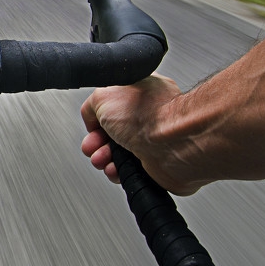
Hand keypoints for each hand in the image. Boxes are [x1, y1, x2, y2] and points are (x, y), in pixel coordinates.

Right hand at [80, 74, 198, 195]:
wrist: (173, 143)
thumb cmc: (151, 114)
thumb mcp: (103, 95)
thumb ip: (92, 104)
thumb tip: (91, 118)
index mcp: (139, 93)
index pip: (109, 107)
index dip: (96, 119)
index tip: (92, 127)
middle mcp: (147, 117)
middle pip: (110, 133)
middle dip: (95, 143)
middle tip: (93, 146)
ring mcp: (151, 141)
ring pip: (116, 154)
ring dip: (103, 158)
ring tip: (103, 159)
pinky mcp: (154, 164)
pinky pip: (128, 170)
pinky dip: (117, 172)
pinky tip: (115, 168)